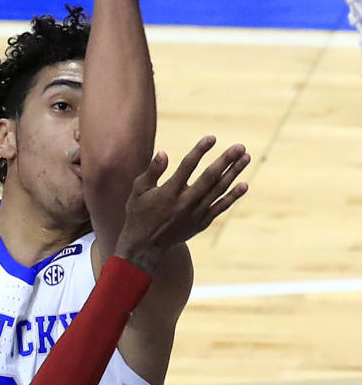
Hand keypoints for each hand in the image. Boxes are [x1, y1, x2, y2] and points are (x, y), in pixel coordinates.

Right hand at [114, 137, 249, 271]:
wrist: (145, 246)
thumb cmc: (139, 213)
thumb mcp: (138, 191)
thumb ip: (152, 171)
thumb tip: (164, 153)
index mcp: (168, 192)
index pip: (187, 167)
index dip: (200, 151)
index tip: (212, 138)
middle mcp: (184, 203)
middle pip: (210, 178)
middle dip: (226, 161)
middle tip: (240, 146)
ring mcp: (195, 214)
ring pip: (218, 191)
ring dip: (234, 173)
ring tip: (246, 158)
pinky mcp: (201, 223)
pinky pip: (220, 208)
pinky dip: (232, 197)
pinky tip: (244, 185)